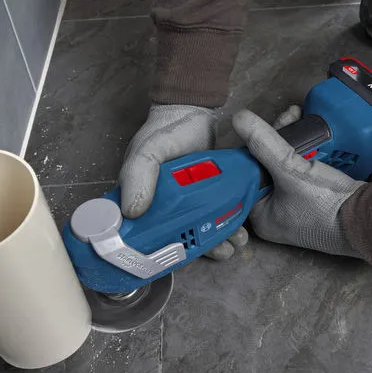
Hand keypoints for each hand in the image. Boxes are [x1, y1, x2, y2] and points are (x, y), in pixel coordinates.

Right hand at [119, 104, 246, 258]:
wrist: (194, 111)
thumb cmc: (165, 132)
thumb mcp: (148, 151)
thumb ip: (138, 175)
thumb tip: (132, 211)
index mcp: (142, 201)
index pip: (145, 235)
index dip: (157, 252)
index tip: (174, 260)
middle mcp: (164, 206)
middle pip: (178, 239)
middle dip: (197, 251)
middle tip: (219, 253)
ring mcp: (188, 202)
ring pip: (200, 232)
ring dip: (217, 242)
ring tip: (233, 245)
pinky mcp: (208, 195)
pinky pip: (216, 217)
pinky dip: (227, 226)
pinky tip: (239, 231)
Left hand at [233, 108, 364, 256]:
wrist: (367, 217)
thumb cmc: (325, 204)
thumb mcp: (290, 170)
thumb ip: (265, 144)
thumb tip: (239, 119)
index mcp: (259, 215)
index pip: (244, 175)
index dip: (250, 148)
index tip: (258, 126)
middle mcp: (273, 213)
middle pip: (263, 167)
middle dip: (273, 139)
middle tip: (287, 118)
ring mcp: (294, 205)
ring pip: (282, 164)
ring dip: (288, 140)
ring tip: (297, 117)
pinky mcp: (312, 196)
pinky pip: (299, 168)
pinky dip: (302, 150)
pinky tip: (308, 133)